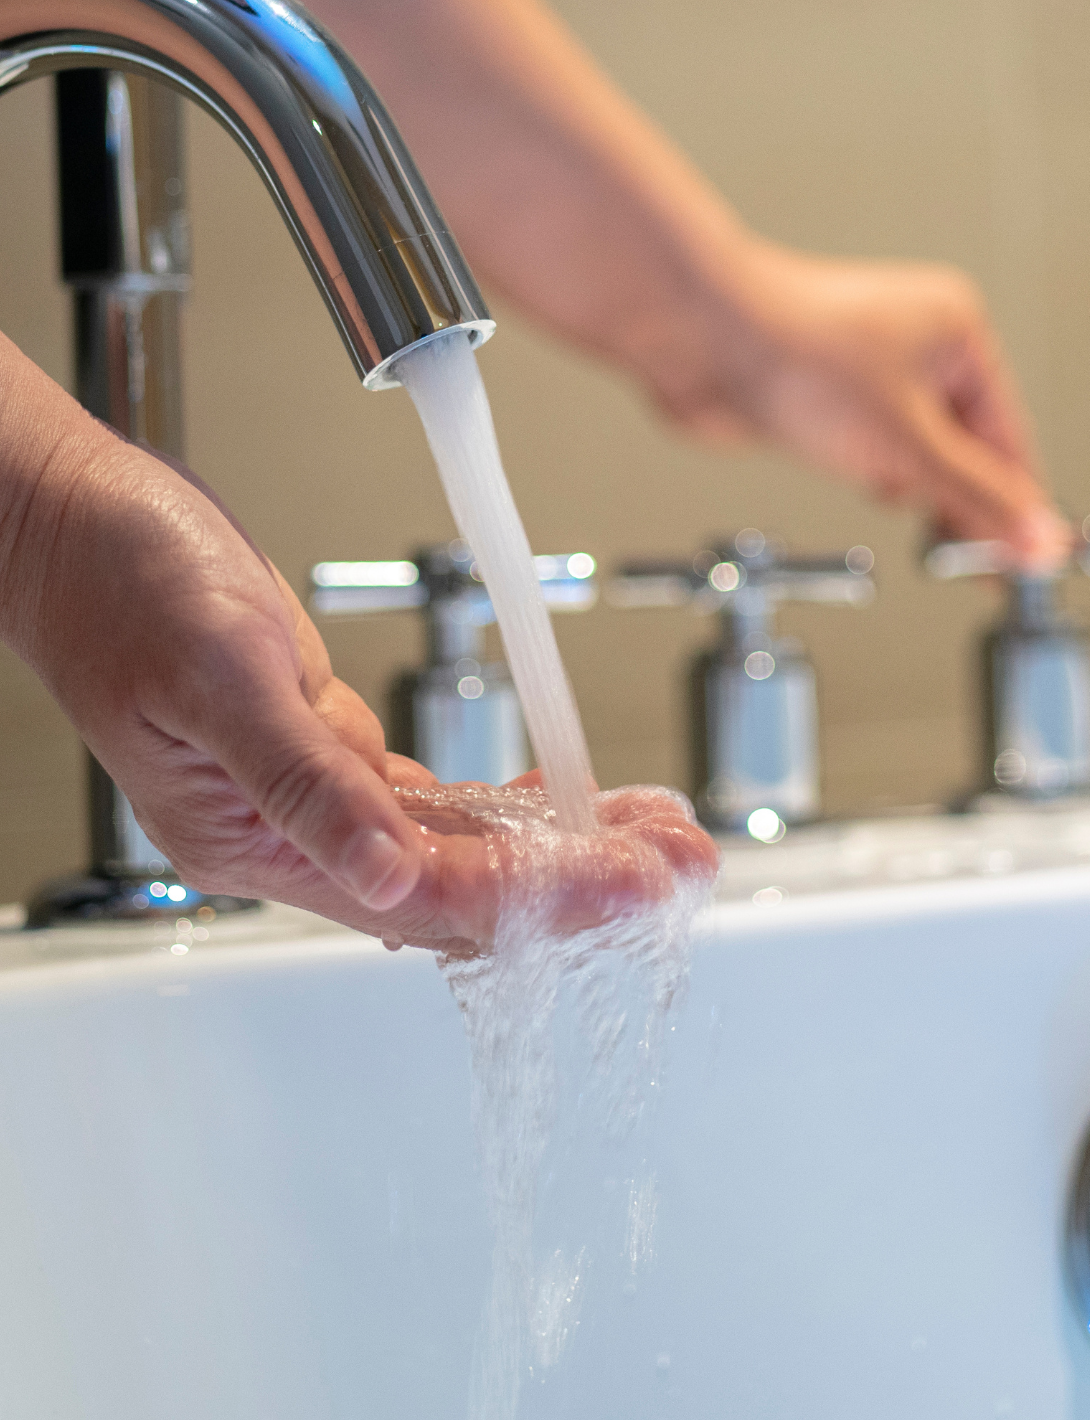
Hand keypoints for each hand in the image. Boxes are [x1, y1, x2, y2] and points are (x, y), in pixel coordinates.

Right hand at [0, 340, 714, 951]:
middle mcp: (296, 836)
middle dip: (581, 879)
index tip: (633, 884)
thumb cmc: (120, 587)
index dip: (541, 896)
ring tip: (658, 835)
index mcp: (259, 844)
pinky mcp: (327, 746)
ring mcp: (315, 795)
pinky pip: (436, 796)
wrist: (75, 523)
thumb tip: (388, 875)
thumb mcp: (217, 675)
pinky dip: (510, 799)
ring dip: (563, 842)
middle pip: (464, 886)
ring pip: (463, 843)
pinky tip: (567, 796)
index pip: (430, 896)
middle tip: (683, 866)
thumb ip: (302, 781)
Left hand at [642, 242, 1073, 562]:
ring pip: (917, 452)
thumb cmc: (796, 354)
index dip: (1017, 507)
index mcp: (957, 333)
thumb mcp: (908, 445)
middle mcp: (919, 344)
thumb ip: (978, 498)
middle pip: (967, 448)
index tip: (1027, 563)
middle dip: (961, 501)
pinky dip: (873, 474)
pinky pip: (871, 448)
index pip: (1009, 439)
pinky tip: (863, 484)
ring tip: (899, 505)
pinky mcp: (829, 396)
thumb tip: (1039, 537)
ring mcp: (871, 370)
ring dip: (911, 488)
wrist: (698, 339)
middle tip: (973, 566)